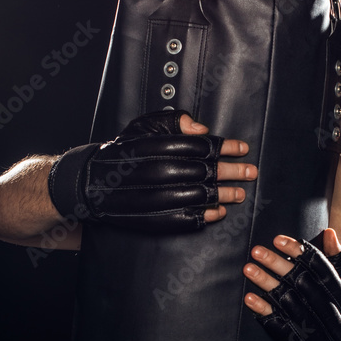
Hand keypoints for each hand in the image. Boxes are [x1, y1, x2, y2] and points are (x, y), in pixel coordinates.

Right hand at [48, 109, 257, 232]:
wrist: (91, 184)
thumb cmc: (123, 153)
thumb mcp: (142, 127)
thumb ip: (172, 121)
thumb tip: (201, 128)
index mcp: (152, 146)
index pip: (197, 145)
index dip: (224, 147)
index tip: (242, 148)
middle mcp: (152, 171)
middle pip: (202, 171)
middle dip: (230, 172)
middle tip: (250, 172)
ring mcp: (151, 197)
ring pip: (197, 195)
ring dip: (223, 195)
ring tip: (240, 193)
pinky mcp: (150, 219)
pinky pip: (184, 218)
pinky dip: (206, 216)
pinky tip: (220, 212)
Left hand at [243, 229, 340, 340]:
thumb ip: (335, 259)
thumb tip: (329, 233)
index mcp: (337, 291)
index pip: (317, 264)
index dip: (296, 250)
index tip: (278, 239)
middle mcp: (324, 306)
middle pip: (297, 279)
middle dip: (276, 263)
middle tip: (256, 250)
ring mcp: (310, 324)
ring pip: (285, 299)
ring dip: (264, 283)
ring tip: (248, 268)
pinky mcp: (297, 340)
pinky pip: (278, 323)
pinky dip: (263, 311)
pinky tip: (250, 298)